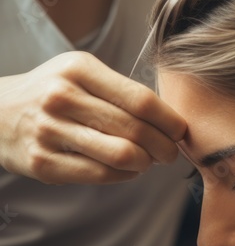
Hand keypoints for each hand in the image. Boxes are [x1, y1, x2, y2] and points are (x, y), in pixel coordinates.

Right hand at [0, 51, 186, 183]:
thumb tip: (169, 118)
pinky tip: (126, 170)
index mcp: (78, 70)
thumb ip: (120, 90)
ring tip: (148, 161)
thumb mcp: (80, 73)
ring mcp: (50, 131)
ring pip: (121, 155)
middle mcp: (62, 97)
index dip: (169, 120)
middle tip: (170, 153)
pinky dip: (122, 175)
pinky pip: (99, 174)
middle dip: (163, 146)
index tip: (181, 131)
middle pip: (134, 130)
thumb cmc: (52, 91)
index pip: (140, 99)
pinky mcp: (42, 163)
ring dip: (145, 163)